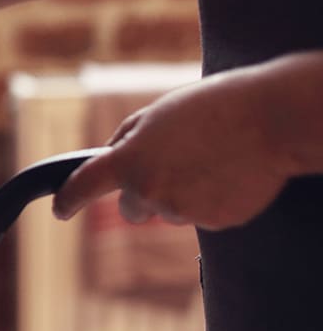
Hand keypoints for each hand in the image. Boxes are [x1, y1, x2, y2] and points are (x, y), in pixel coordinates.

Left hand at [52, 67, 296, 229]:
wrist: (270, 120)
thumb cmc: (211, 108)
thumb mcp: (154, 114)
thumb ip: (126, 140)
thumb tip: (111, 159)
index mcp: (130, 160)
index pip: (84, 186)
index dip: (67, 200)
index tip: (60, 210)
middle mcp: (151, 191)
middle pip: (131, 208)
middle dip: (143, 192)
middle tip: (173, 164)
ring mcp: (183, 211)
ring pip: (168, 211)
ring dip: (180, 192)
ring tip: (208, 159)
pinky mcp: (215, 222)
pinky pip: (200, 215)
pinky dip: (208, 199)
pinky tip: (226, 173)